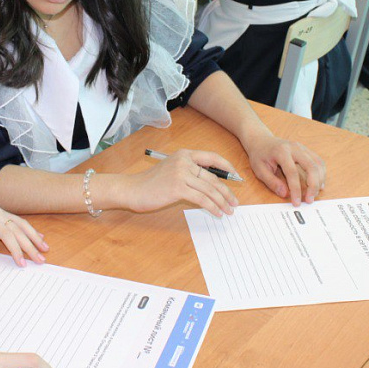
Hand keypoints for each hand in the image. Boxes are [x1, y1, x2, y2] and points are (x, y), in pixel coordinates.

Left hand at [0, 204, 48, 272]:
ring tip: (45, 248)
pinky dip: (29, 230)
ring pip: (21, 224)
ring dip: (34, 236)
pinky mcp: (0, 214)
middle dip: (30, 245)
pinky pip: (18, 221)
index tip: (22, 263)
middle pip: (17, 229)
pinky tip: (38, 237)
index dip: (16, 249)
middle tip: (40, 259)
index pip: (6, 234)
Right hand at [113, 149, 239, 216]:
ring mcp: (181, 174)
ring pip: (210, 189)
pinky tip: (216, 213)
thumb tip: (213, 185)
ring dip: (222, 202)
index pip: (212, 158)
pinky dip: (212, 207)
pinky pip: (202, 199)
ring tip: (228, 211)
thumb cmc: (151, 183)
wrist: (132, 189)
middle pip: (213, 177)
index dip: (227, 167)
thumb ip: (190, 173)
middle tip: (234, 202)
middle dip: (227, 192)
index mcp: (184, 154)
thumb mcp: (172, 171)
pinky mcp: (178, 188)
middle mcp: (184, 161)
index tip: (237, 178)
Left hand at [245, 135, 324, 206]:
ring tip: (314, 194)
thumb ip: (271, 182)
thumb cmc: (259, 156)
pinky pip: (318, 162)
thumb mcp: (259, 170)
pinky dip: (321, 174)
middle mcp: (294, 147)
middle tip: (310, 200)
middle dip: (313, 185)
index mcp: (281, 152)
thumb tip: (284, 194)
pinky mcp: (306, 150)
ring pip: (318, 164)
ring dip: (319, 180)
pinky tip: (318, 184)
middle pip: (311, 167)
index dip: (296, 189)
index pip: (292, 173)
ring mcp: (302, 147)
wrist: (262, 141)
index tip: (297, 202)